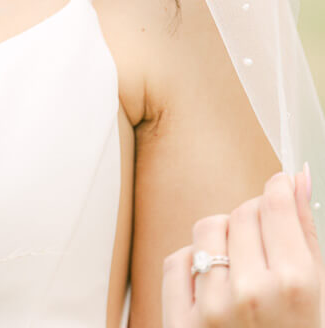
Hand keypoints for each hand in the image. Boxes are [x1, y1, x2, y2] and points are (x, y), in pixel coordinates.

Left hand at [162, 169, 323, 325]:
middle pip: (242, 212)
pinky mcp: (181, 323)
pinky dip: (194, 266)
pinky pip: (178, 261)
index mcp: (295, 285)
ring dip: (223, 240)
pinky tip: (214, 287)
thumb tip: (296, 177)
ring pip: (207, 229)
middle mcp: (251, 292)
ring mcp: (212, 308)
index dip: (278, 191)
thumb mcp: (318, 295)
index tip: (279, 190)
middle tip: (266, 250)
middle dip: (255, 222)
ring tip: (241, 270)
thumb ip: (305, 233)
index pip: (274, 203)